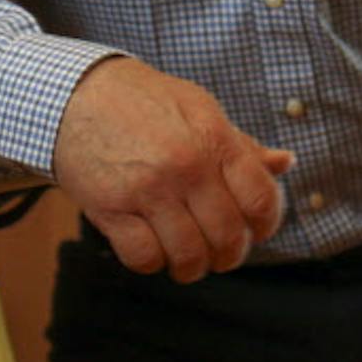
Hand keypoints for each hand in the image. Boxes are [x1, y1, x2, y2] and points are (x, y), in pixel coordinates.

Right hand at [51, 57, 293, 281]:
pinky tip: (153, 248)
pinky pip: (143, 257)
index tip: (256, 230)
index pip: (261, 198)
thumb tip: (285, 163)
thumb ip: (241, 145)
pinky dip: (153, 263)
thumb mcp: (200, 109)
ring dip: (192, 266)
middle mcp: (185, 166)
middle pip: (227, 236)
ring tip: (188, 258)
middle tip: (220, 252)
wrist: (76, 94)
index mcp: (214, 139)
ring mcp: (147, 189)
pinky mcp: (110, 208)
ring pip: (188, 255)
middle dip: (229, 255)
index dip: (266, 224)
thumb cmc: (144, 102)